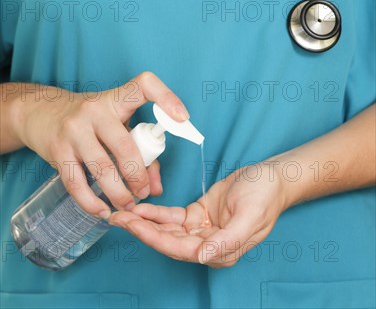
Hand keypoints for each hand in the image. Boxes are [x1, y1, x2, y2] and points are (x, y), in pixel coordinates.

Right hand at [13, 72, 188, 217]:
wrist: (40, 112)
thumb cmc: (89, 120)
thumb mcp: (114, 124)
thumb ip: (141, 151)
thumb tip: (157, 188)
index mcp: (116, 98)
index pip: (144, 85)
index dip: (166, 98)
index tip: (182, 118)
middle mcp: (95, 111)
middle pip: (125, 146)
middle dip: (139, 176)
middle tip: (144, 193)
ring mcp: (74, 130)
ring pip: (102, 168)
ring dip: (119, 194)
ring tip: (127, 206)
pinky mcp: (57, 151)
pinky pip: (77, 183)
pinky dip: (92, 202)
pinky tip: (103, 210)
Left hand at [109, 161, 287, 267]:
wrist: (271, 177)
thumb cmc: (265, 196)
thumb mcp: (250, 216)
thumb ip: (228, 239)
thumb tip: (203, 256)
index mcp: (220, 250)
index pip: (180, 249)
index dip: (154, 238)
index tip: (133, 226)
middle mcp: (208, 244)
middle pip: (167, 241)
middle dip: (141, 230)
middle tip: (116, 218)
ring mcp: (201, 229)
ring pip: (167, 230)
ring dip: (144, 222)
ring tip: (121, 214)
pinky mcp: (198, 214)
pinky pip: (172, 216)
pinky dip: (156, 212)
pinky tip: (140, 207)